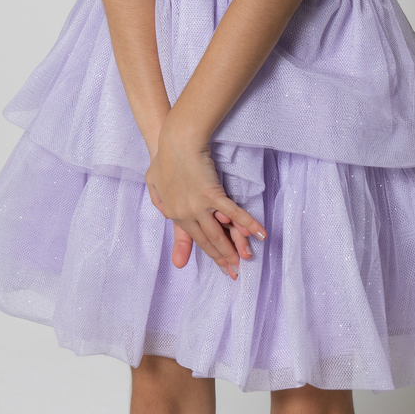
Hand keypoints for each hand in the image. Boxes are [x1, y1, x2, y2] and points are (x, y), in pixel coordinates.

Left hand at [146, 126, 265, 279]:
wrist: (175, 139)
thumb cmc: (163, 157)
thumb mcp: (154, 182)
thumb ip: (160, 201)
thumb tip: (166, 217)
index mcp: (173, 213)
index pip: (195, 238)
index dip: (209, 253)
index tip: (220, 264)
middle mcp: (186, 214)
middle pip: (207, 241)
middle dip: (222, 258)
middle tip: (234, 274)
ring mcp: (198, 205)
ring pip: (219, 233)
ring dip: (233, 249)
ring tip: (245, 261)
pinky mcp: (211, 193)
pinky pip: (232, 213)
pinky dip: (247, 224)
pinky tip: (259, 234)